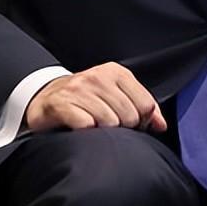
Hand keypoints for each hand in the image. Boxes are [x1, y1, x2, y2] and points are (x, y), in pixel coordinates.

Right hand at [25, 61, 167, 132]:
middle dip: (123, 130)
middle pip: (129, 116)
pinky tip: (82, 131)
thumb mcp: (116, 96)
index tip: (131, 126)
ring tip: (95, 129)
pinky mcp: (60, 104)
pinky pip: (86, 126)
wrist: (46, 97)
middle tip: (110, 130)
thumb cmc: (87, 99)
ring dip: (104, 133)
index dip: (142, 122)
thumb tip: (161, 126)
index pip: (145, 104)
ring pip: (109, 122)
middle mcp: (97, 76)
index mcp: (115, 72)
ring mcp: (78, 89)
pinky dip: (86, 133)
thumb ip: (141, 108)